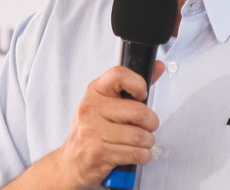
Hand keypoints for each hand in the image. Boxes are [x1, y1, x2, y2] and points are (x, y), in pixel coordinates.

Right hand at [53, 61, 165, 188]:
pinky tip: (137, 154)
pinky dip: (143, 156)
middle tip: (148, 126)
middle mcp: (91, 109)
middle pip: (138, 111)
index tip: (142, 94)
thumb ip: (134, 86)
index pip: (119, 75)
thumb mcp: (107, 104)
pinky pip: (135, 153)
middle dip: (152, 122)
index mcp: (95, 92)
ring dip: (148, 142)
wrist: (71, 164)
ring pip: (139, 135)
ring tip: (142, 143)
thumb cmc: (93, 131)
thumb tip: (158, 66)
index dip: (138, 83)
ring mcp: (92, 131)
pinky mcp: (98, 153)